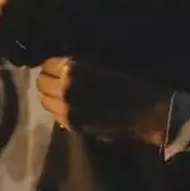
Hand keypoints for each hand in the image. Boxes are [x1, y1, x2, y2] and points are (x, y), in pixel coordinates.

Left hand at [36, 57, 171, 147]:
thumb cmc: (131, 84)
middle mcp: (65, 88)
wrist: (148, 113)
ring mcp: (67, 109)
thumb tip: (60, 68)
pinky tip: (70, 108)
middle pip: (41, 83)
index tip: (56, 68)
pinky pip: (55, 115)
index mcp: (74, 68)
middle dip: (47, 81)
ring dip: (51, 97)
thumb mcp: (102, 67)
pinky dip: (59, 110)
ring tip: (62, 96)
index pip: (47, 65)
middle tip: (56, 82)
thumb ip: (79, 67)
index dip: (51, 66)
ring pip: (45, 101)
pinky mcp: (73, 125)